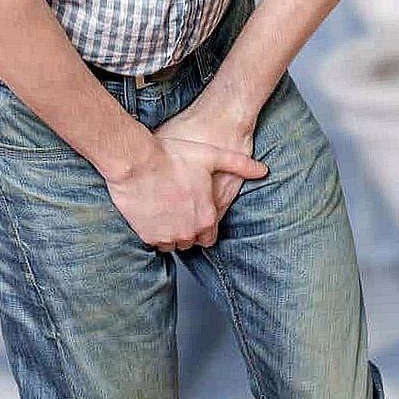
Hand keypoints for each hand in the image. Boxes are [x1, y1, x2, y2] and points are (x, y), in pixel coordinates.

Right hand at [154, 101, 258, 244]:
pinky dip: (154, 231)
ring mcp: (166, 236)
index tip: (196, 212)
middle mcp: (188, 232)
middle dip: (187, 228)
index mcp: (206, 217)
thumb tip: (263, 170)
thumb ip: (240, 164)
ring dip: (171, 231)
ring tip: (166, 210)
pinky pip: (154, 241)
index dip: (204, 225)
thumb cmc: (172, 157)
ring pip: (172, 243)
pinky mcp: (146, 235)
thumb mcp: (212, 156)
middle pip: (191, 240)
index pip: (210, 236)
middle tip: (179, 208)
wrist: (136, 161)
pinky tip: (152, 213)